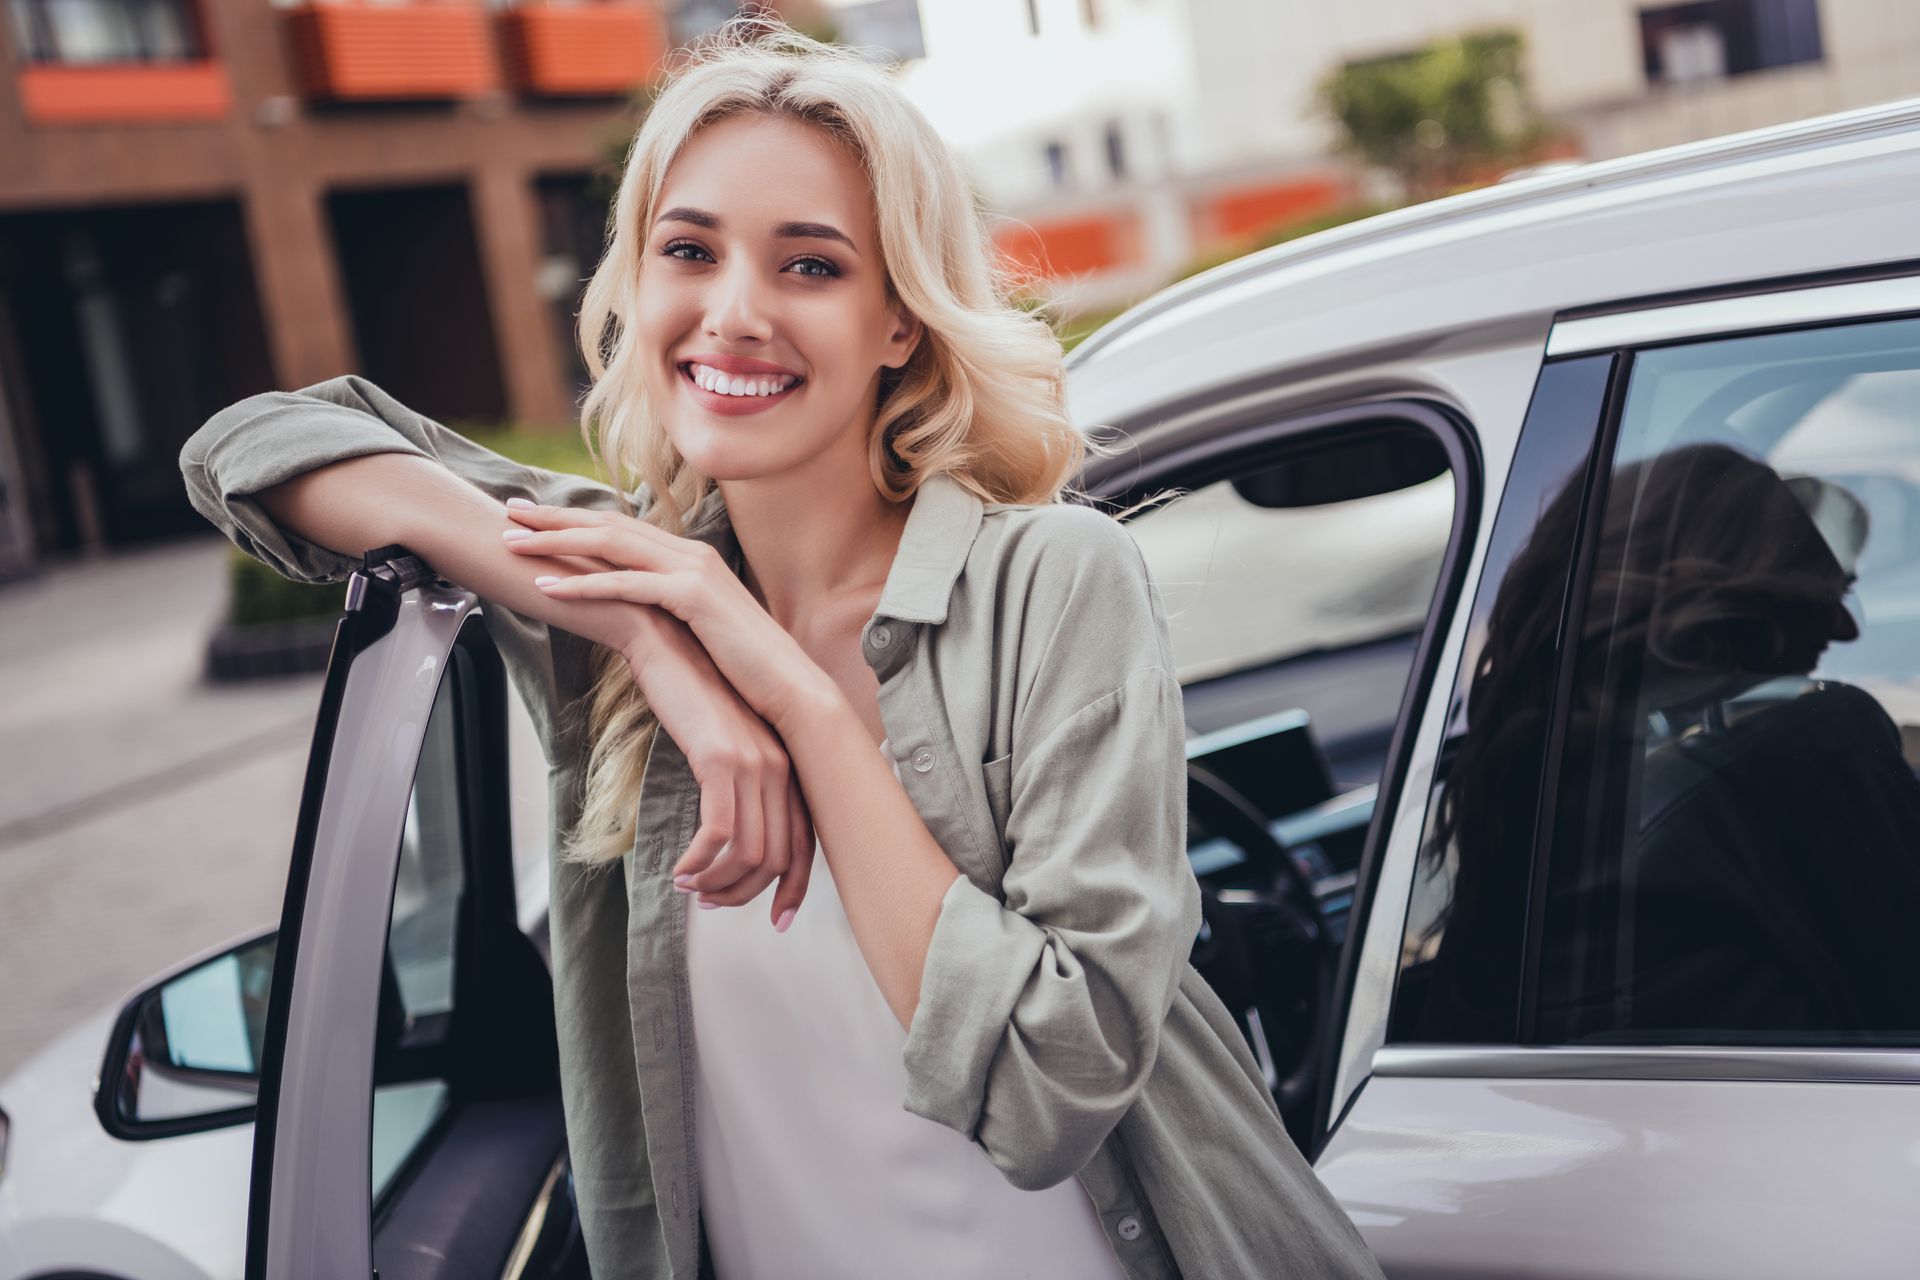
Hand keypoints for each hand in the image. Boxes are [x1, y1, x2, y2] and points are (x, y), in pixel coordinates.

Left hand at [502, 500, 835, 736]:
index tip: (534, 518)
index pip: (622, 529)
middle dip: (554, 519)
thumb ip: (674, 612)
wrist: (790, 687)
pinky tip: (548, 586)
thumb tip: (643, 619)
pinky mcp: (692, 597)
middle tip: (509, 513)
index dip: (575, 520)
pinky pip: (626, 584)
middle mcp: (690, 554)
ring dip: (557, 543)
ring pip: (611, 545)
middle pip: (609, 525)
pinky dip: (584, 583)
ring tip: (513, 544)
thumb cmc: (747, 668)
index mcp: (691, 558)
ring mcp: (692, 571)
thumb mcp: (703, 629)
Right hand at [625, 614, 816, 920]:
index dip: (795, 888)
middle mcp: (781, 765)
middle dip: (744, 892)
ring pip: (748, 851)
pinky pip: (719, 831)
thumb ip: (743, 783)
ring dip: (717, 881)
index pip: (806, 843)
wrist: (666, 644)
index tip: (777, 920)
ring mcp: (754, 762)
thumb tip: (739, 836)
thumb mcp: (727, 742)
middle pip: (778, 857)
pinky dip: (700, 861)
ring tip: (689, 887)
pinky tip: (679, 870)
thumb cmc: (691, 695)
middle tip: (710, 902)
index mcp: (788, 765)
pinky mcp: (720, 759)